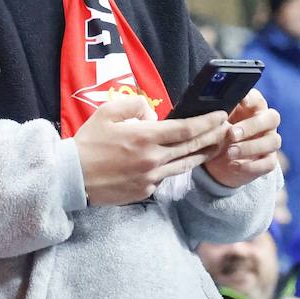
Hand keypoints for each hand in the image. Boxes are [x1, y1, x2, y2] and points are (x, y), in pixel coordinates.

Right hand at [74, 96, 228, 205]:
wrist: (72, 178)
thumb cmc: (87, 142)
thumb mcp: (106, 112)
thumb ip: (134, 106)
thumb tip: (152, 114)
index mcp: (144, 137)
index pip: (186, 128)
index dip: (207, 122)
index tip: (220, 115)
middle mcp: (152, 159)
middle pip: (192, 147)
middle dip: (213, 136)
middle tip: (228, 129)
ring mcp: (151, 178)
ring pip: (185, 165)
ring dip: (202, 154)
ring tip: (214, 146)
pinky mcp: (145, 191)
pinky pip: (166, 177)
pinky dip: (175, 167)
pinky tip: (181, 160)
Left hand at [202, 88, 280, 187]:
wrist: (221, 161)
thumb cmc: (219, 133)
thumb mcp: (215, 123)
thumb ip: (216, 115)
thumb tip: (207, 110)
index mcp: (253, 106)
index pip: (257, 98)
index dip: (251, 99)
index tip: (240, 102)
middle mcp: (266, 122)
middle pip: (272, 118)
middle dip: (250, 126)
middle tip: (231, 134)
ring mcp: (270, 141)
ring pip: (273, 141)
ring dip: (250, 147)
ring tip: (229, 152)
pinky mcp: (269, 160)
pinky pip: (269, 163)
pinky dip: (251, 166)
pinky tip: (235, 165)